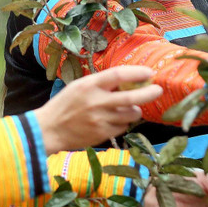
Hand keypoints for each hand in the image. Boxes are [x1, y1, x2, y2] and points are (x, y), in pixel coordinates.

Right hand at [35, 66, 162, 153]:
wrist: (49, 130)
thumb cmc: (65, 105)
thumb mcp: (79, 86)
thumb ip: (101, 83)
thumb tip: (129, 80)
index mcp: (89, 85)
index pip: (119, 75)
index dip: (137, 73)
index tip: (149, 72)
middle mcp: (96, 102)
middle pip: (132, 97)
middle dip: (149, 93)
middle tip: (158, 89)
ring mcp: (100, 120)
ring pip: (131, 114)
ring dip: (135, 110)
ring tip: (129, 108)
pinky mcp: (102, 134)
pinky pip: (123, 127)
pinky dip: (123, 123)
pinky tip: (114, 120)